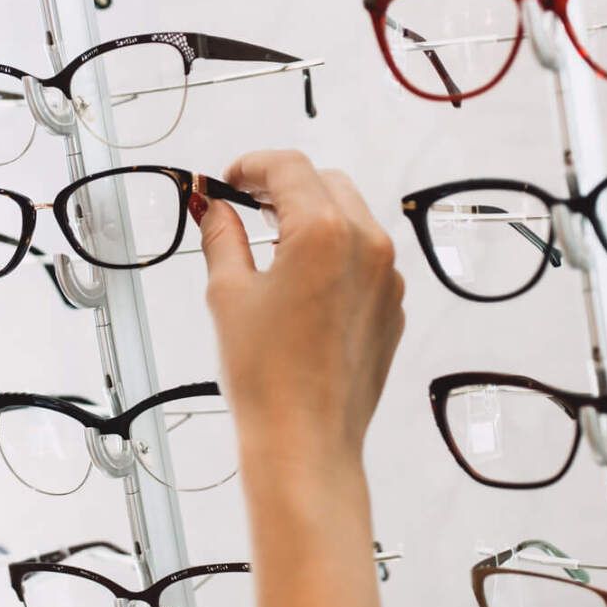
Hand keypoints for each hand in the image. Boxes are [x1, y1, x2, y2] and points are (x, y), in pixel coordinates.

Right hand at [197, 151, 405, 476]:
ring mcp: (386, 277)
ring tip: (272, 243)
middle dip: (284, 186)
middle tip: (246, 205)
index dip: (252, 165)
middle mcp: (367, 245)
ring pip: (352, 217)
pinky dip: (335, 252)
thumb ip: (222, 236)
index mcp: (324, 231)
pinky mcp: (391, 306)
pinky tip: (301, 281)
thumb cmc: (268, 377)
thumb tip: (214, 208)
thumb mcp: (228, 294)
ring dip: (313, 215)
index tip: (231, 179)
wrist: (305, 441)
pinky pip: (366, 257)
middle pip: (326, 182)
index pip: (289, 167)